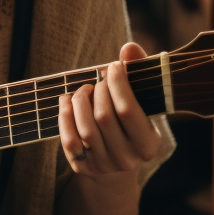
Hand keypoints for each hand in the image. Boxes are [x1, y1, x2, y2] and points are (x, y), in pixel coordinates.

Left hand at [57, 42, 161, 179]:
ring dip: (80, 100)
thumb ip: (139, 72)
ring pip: (85, 127)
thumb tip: (129, 48)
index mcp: (149, 144)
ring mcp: (104, 165)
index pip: (128, 110)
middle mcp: (127, 159)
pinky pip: (69, 139)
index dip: (118, 84)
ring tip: (84, 89)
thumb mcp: (142, 103)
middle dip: (99, 90)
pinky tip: (67, 101)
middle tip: (99, 79)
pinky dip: (65, 115)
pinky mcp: (82, 167)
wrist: (117, 164)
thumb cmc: (131, 124)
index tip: (113, 66)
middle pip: (104, 116)